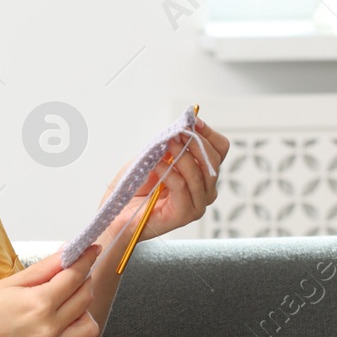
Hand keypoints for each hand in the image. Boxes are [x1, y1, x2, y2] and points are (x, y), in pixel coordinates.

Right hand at [0, 243, 102, 336]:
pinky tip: (60, 324)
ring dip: (84, 311)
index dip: (85, 259)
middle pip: (85, 297)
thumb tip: (68, 252)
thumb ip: (44, 268)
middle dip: (83, 280)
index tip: (91, 250)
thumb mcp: (10, 283)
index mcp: (38, 304)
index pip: (75, 276)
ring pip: (89, 326)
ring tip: (66, 304)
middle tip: (72, 274)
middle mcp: (49, 328)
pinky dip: (75, 333)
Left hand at [96, 115, 230, 248]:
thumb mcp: (153, 158)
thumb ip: (168, 145)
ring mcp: (197, 204)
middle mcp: (204, 190)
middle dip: (196, 143)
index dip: (208, 134)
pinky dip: (169, 172)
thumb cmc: (134, 188)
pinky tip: (156, 166)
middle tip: (178, 133)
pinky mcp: (185, 214)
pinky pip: (182, 186)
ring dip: (182, 155)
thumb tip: (180, 126)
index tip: (193, 121)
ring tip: (167, 145)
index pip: (219, 150)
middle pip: (213, 161)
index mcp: (201, 175)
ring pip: (198, 174)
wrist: (118, 214)